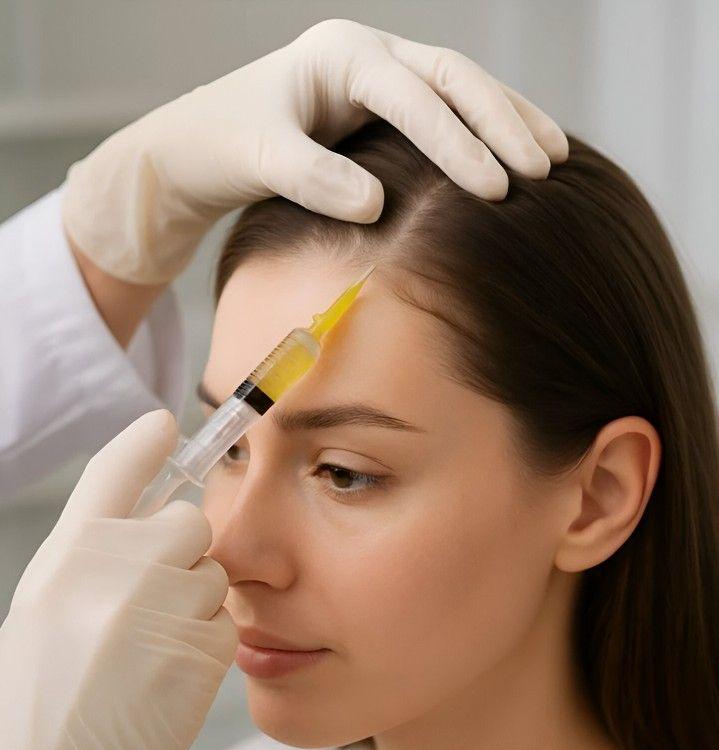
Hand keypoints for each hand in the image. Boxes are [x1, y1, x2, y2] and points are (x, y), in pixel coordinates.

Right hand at [0, 410, 236, 749]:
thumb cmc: (44, 691)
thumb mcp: (50, 606)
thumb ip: (98, 556)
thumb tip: (153, 517)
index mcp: (70, 556)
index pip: (113, 472)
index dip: (142, 443)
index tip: (165, 424)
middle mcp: (120, 568)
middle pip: (190, 522)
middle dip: (180, 552)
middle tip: (147, 600)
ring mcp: (165, 606)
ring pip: (212, 573)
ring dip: (192, 601)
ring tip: (146, 648)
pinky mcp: (203, 646)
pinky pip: (224, 618)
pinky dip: (204, 641)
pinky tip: (165, 673)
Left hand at [62, 17, 567, 284]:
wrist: (201, 144)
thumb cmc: (224, 145)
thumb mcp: (258, 159)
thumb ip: (311, 178)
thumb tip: (376, 207)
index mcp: (342, 55)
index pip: (415, 95)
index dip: (458, 141)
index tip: (494, 188)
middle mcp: (370, 55)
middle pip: (455, 77)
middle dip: (502, 122)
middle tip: (543, 170)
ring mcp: (382, 77)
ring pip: (463, 88)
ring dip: (510, 119)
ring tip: (556, 157)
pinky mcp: (386, 106)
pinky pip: (449, 110)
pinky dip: (487, 130)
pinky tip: (518, 154)